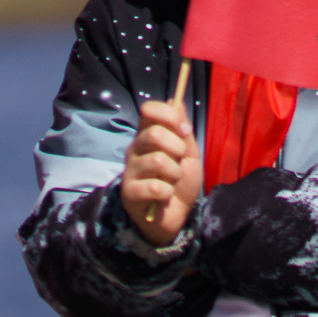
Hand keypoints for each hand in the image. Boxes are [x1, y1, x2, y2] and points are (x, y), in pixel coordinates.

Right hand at [122, 99, 202, 245]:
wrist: (175, 215)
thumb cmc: (180, 182)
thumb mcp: (188, 154)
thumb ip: (182, 131)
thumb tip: (175, 101)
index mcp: (147, 136)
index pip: (148, 110)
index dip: (168, 115)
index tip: (184, 130)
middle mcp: (135, 150)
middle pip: (153, 133)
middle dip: (176, 147)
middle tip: (179, 161)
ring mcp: (130, 171)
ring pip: (158, 161)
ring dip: (175, 174)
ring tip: (172, 182)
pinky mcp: (129, 193)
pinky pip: (156, 186)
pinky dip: (168, 193)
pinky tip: (163, 197)